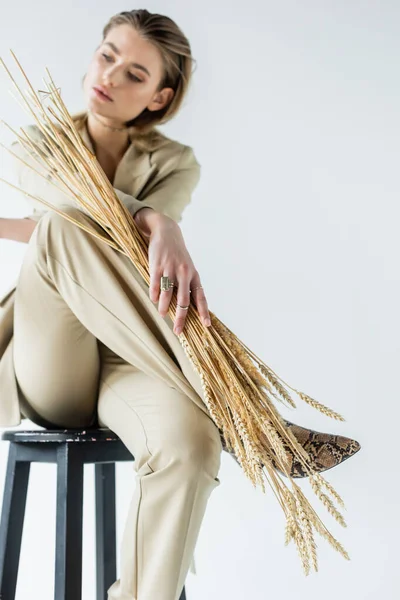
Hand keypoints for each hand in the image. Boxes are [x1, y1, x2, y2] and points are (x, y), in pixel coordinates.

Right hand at [147, 216, 210, 334]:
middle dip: (181, 318)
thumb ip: (187, 285)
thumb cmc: (177, 254)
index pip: (200, 297)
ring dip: (165, 308)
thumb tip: (188, 307)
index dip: (204, 312)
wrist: (166, 232)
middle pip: (184, 301)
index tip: (206, 326)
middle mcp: (184, 273)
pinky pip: (156, 285)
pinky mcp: (157, 266)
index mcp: (193, 275)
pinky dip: (155, 295)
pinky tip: (154, 300)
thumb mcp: (187, 268)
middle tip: (178, 331)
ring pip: (168, 295)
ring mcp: (170, 269)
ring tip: (163, 315)